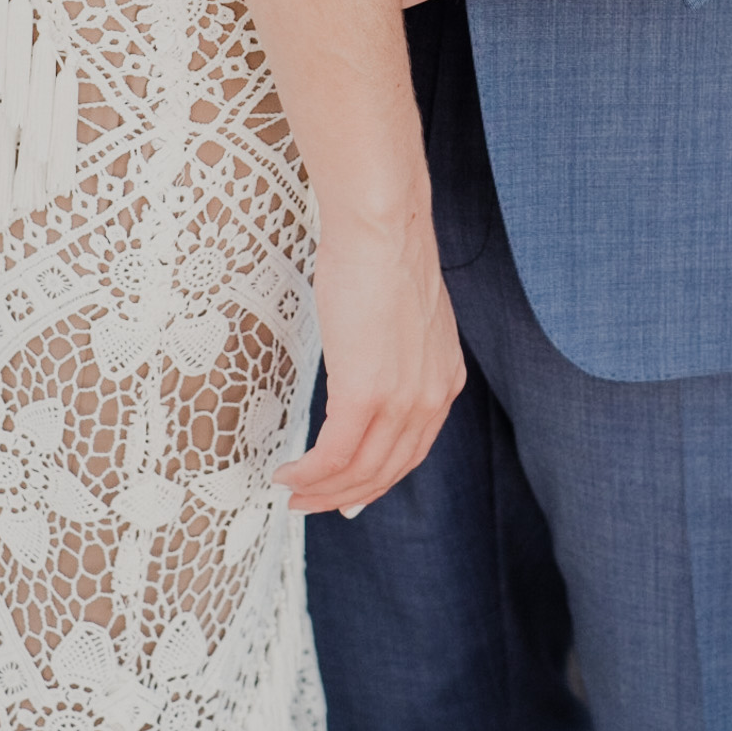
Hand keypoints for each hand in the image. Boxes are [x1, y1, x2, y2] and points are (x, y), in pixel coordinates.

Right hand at [274, 203, 464, 513]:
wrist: (381, 226)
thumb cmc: (382, 252)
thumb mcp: (403, 314)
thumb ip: (397, 350)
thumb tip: (369, 365)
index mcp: (444, 378)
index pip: (413, 450)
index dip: (377, 478)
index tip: (348, 491)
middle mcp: (431, 397)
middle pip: (388, 470)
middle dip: (345, 496)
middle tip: (310, 505)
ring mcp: (401, 399)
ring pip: (360, 471)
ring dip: (321, 492)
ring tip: (291, 494)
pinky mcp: (366, 394)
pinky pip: (334, 455)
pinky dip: (309, 474)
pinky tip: (287, 476)